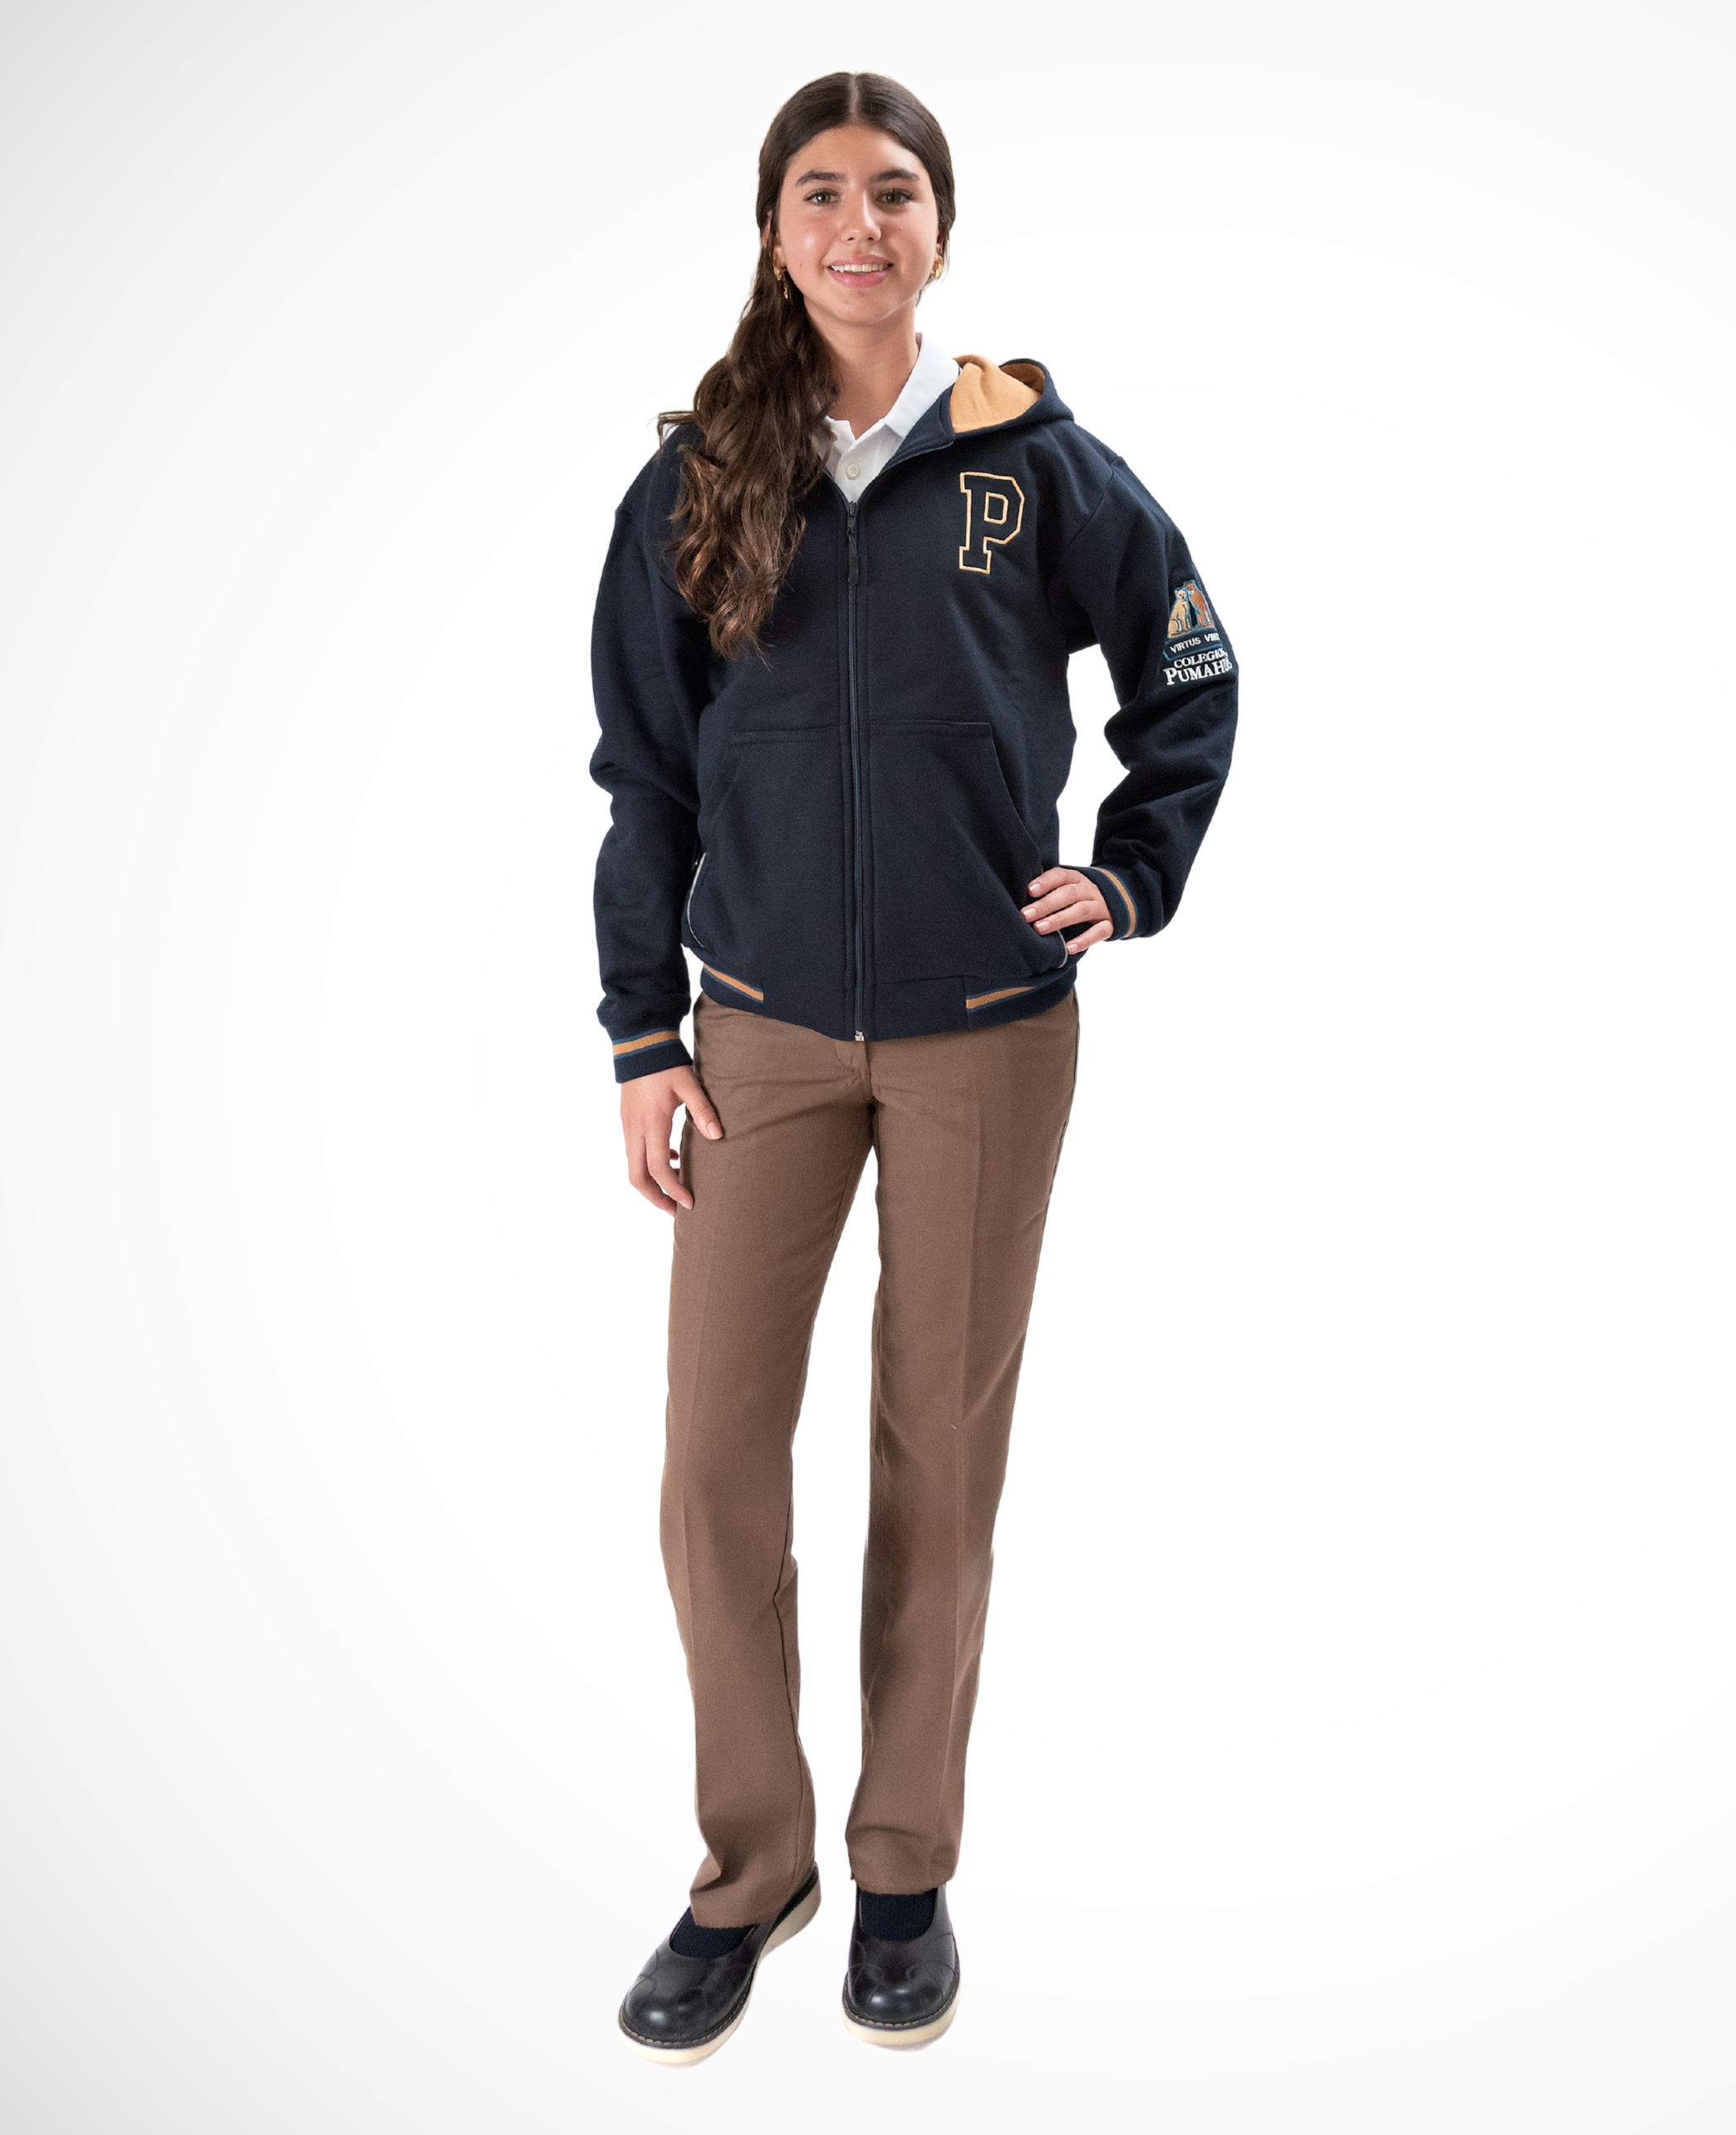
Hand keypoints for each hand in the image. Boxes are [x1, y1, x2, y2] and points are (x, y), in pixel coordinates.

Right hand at [620, 1064, 720, 1213]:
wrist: (640, 1043)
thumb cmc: (666, 1064)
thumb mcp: (689, 1084)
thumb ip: (703, 1110)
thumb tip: (718, 1136)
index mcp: (651, 1124)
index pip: (657, 1170)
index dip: (673, 1190)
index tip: (689, 1203)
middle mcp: (634, 1130)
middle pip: (637, 1178)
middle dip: (655, 1198)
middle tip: (676, 1211)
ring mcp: (627, 1126)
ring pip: (633, 1168)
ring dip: (652, 1183)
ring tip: (675, 1190)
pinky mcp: (627, 1121)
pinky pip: (634, 1153)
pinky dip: (650, 1164)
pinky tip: (672, 1158)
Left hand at [1021, 867, 1112, 954]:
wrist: (1119, 900)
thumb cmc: (1079, 897)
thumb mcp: (1068, 888)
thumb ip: (1049, 891)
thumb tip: (1016, 897)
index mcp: (1076, 879)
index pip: (1061, 876)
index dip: (1045, 882)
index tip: (1029, 890)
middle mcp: (1089, 890)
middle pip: (1068, 894)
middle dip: (1046, 904)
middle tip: (1026, 915)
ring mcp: (1100, 907)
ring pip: (1081, 911)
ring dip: (1059, 919)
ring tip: (1040, 929)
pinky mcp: (1109, 925)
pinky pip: (1098, 932)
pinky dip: (1084, 940)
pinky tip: (1069, 948)